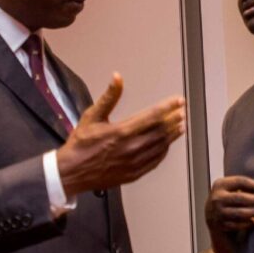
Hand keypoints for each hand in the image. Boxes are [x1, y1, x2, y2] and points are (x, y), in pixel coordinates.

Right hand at [56, 73, 185, 195]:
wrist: (71, 173)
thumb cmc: (80, 145)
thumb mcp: (92, 116)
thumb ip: (109, 97)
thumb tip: (117, 78)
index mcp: (121, 132)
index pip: (153, 116)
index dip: (168, 107)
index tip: (178, 101)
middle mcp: (131, 148)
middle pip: (161, 131)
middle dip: (174, 119)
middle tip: (182, 111)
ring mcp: (134, 163)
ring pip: (161, 146)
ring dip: (172, 134)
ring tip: (180, 125)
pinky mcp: (134, 174)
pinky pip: (155, 161)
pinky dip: (164, 150)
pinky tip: (166, 144)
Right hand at [204, 176, 253, 231]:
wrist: (211, 216)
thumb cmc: (228, 200)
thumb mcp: (231, 189)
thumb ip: (246, 188)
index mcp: (220, 184)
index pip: (239, 182)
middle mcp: (216, 198)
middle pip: (239, 197)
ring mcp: (217, 212)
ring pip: (238, 212)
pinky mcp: (220, 225)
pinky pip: (236, 225)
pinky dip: (247, 223)